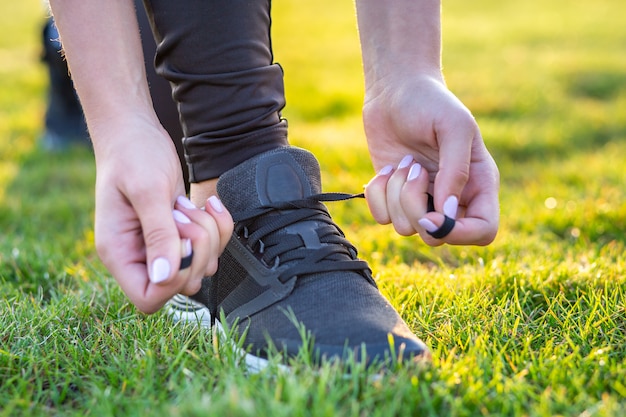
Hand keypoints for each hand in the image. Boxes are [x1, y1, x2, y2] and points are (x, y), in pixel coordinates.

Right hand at [92, 115, 232, 312]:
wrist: (135, 131)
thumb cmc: (134, 155)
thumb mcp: (148, 192)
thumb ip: (158, 234)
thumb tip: (164, 278)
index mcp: (119, 252)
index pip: (149, 298)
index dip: (174, 280)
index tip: (180, 242)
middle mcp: (139, 256)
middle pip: (182, 284)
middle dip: (197, 249)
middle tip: (184, 214)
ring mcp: (160, 246)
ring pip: (201, 266)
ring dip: (209, 236)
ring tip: (188, 206)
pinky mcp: (179, 234)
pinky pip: (210, 248)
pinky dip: (218, 228)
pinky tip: (207, 205)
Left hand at [363, 75, 498, 245]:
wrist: (394, 90)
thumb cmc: (430, 102)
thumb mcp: (453, 127)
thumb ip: (456, 172)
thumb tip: (448, 213)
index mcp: (478, 184)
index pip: (483, 231)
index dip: (459, 233)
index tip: (434, 215)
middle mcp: (452, 198)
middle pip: (437, 237)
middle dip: (416, 208)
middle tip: (415, 170)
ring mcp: (421, 200)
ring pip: (406, 228)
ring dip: (396, 194)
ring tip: (403, 162)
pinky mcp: (393, 197)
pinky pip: (381, 217)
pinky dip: (378, 194)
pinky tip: (386, 169)